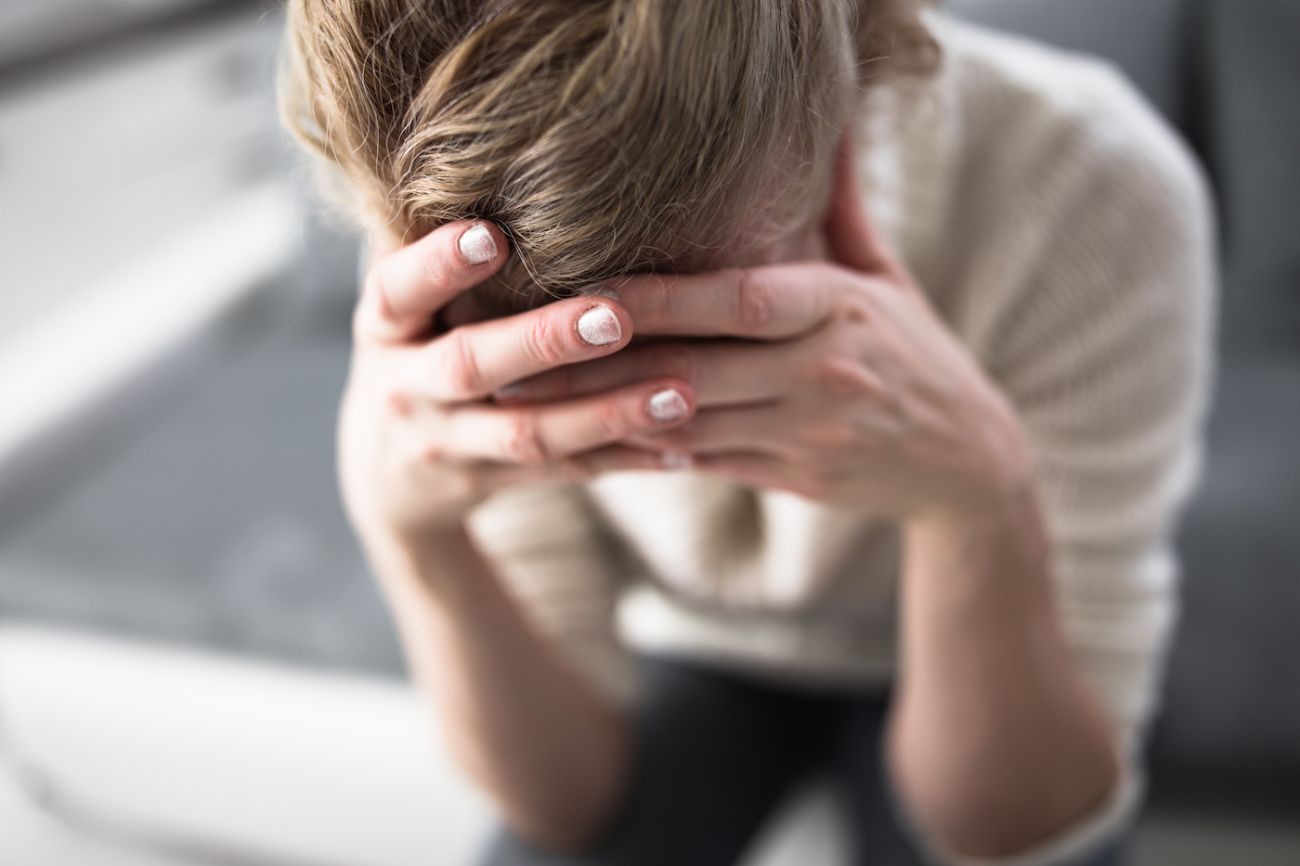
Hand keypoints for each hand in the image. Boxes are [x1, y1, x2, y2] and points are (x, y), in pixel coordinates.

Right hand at [339, 220, 696, 550]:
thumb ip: (438, 250)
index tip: (490, 234)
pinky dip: (625, 460)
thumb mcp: (405, 306)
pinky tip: (685, 444)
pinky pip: (565, 474)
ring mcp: (446, 445)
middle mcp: (406, 388)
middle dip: (542, 341)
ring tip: (682, 392)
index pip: (399, 290)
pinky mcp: (489, 485)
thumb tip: (491, 152)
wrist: (388, 476)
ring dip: (607, 412)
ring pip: (528, 434)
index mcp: (384, 327)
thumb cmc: (416, 351)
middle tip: (614, 317)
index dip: (439, 265)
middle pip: (472, 366)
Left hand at [495, 135, 1032, 523]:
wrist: (970, 460)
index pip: (739, 297)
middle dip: (605, 360)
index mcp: (839, 307)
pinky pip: (708, 464)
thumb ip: (841, 206)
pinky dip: (651, 451)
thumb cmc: (916, 353)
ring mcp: (810, 430)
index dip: (659, 295)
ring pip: (691, 421)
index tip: (585, 286)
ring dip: (609, 412)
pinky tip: (592, 440)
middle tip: (521, 352)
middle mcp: (822, 369)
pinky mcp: (798, 477)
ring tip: (534, 402)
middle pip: (697, 364)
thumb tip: (829, 118)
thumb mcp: (885, 278)